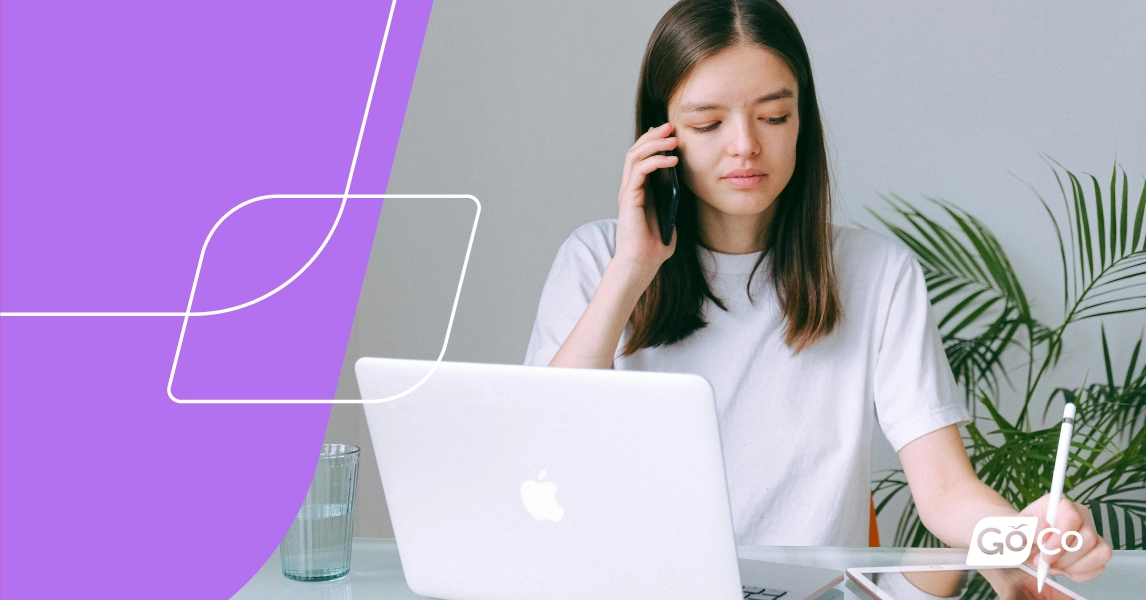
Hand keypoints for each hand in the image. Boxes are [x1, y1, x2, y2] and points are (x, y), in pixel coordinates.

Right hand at [614, 122, 678, 275]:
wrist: (642, 263)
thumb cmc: (655, 245)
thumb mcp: (671, 215)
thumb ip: (673, 199)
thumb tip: (684, 182)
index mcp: (640, 190)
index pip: (642, 157)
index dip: (654, 142)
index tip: (671, 132)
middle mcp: (631, 188)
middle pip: (636, 151)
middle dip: (653, 136)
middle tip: (670, 126)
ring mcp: (628, 192)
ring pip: (635, 156)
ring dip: (654, 144)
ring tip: (672, 138)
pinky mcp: (629, 198)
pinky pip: (640, 171)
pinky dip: (655, 161)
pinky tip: (672, 160)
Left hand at [1020, 495, 1111, 581]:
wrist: (1022, 544)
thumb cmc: (1018, 533)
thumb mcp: (1013, 529)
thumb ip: (1026, 529)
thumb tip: (1045, 528)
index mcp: (1059, 504)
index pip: (1072, 518)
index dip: (1061, 539)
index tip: (1046, 555)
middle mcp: (1080, 515)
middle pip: (1088, 538)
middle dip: (1065, 557)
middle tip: (1043, 561)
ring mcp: (1091, 533)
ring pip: (1099, 553)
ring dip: (1073, 566)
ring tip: (1052, 565)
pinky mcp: (1095, 551)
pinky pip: (1099, 567)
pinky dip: (1080, 574)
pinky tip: (1064, 570)